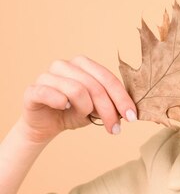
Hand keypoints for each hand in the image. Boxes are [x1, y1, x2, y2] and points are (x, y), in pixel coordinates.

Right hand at [17, 56, 136, 146]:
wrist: (46, 125)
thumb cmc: (74, 112)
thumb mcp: (96, 108)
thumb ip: (110, 103)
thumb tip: (130, 111)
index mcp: (83, 64)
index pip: (108, 78)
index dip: (122, 98)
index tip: (132, 117)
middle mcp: (65, 65)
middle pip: (95, 86)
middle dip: (109, 110)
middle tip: (115, 129)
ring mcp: (47, 75)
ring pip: (76, 89)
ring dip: (86, 109)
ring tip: (85, 118)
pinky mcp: (32, 90)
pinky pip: (49, 93)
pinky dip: (60, 101)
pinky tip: (64, 107)